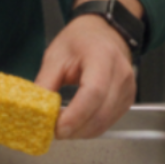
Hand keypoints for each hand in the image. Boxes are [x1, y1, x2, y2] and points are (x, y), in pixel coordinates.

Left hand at [35, 12, 135, 139]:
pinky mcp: (128, 99)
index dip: (75, 115)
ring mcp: (128, 88)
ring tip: (63, 126)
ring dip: (82, 131)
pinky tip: (78, 122)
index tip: (57, 128)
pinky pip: (110, 121)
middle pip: (101, 113)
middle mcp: (120, 73)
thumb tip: (36, 110)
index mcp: (102, 56)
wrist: (104, 32)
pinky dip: (91, 128)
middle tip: (54, 131)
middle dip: (76, 128)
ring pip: (105, 122)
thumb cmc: (80, 40)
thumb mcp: (56, 54)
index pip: (93, 92)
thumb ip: (46, 82)